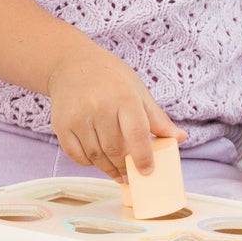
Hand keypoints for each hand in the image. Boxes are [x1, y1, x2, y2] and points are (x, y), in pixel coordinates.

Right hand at [46, 48, 181, 180]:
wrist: (71, 64)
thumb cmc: (110, 78)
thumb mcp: (138, 91)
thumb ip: (157, 118)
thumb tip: (180, 138)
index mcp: (124, 96)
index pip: (137, 135)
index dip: (143, 158)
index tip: (147, 171)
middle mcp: (99, 106)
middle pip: (116, 150)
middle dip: (126, 168)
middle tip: (131, 175)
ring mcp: (77, 116)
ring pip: (96, 156)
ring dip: (108, 169)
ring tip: (117, 172)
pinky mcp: (61, 125)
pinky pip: (77, 156)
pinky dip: (89, 163)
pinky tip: (97, 159)